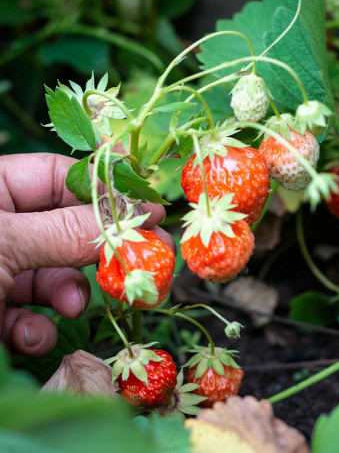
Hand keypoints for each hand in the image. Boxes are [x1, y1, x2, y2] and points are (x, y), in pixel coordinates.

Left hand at [0, 153, 171, 357]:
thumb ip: (68, 230)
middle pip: (63, 229)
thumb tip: (133, 214)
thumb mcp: (4, 246)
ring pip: (51, 276)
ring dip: (68, 296)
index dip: (106, 190)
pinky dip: (35, 330)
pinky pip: (28, 315)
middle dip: (98, 252)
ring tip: (71, 308)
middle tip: (147, 261)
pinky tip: (26, 336)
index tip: (151, 209)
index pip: (58, 175)